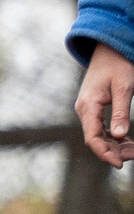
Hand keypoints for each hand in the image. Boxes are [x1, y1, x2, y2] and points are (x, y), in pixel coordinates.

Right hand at [78, 44, 133, 165]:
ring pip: (99, 135)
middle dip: (114, 151)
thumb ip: (121, 112)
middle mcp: (84, 110)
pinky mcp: (94, 108)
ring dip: (115, 145)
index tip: (120, 164)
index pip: (93, 137)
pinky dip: (114, 137)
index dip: (105, 153)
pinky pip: (102, 128)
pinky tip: (128, 142)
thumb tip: (119, 136)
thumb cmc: (118, 65)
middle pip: (95, 139)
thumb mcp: (123, 88)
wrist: (109, 49)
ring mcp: (88, 110)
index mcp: (88, 106)